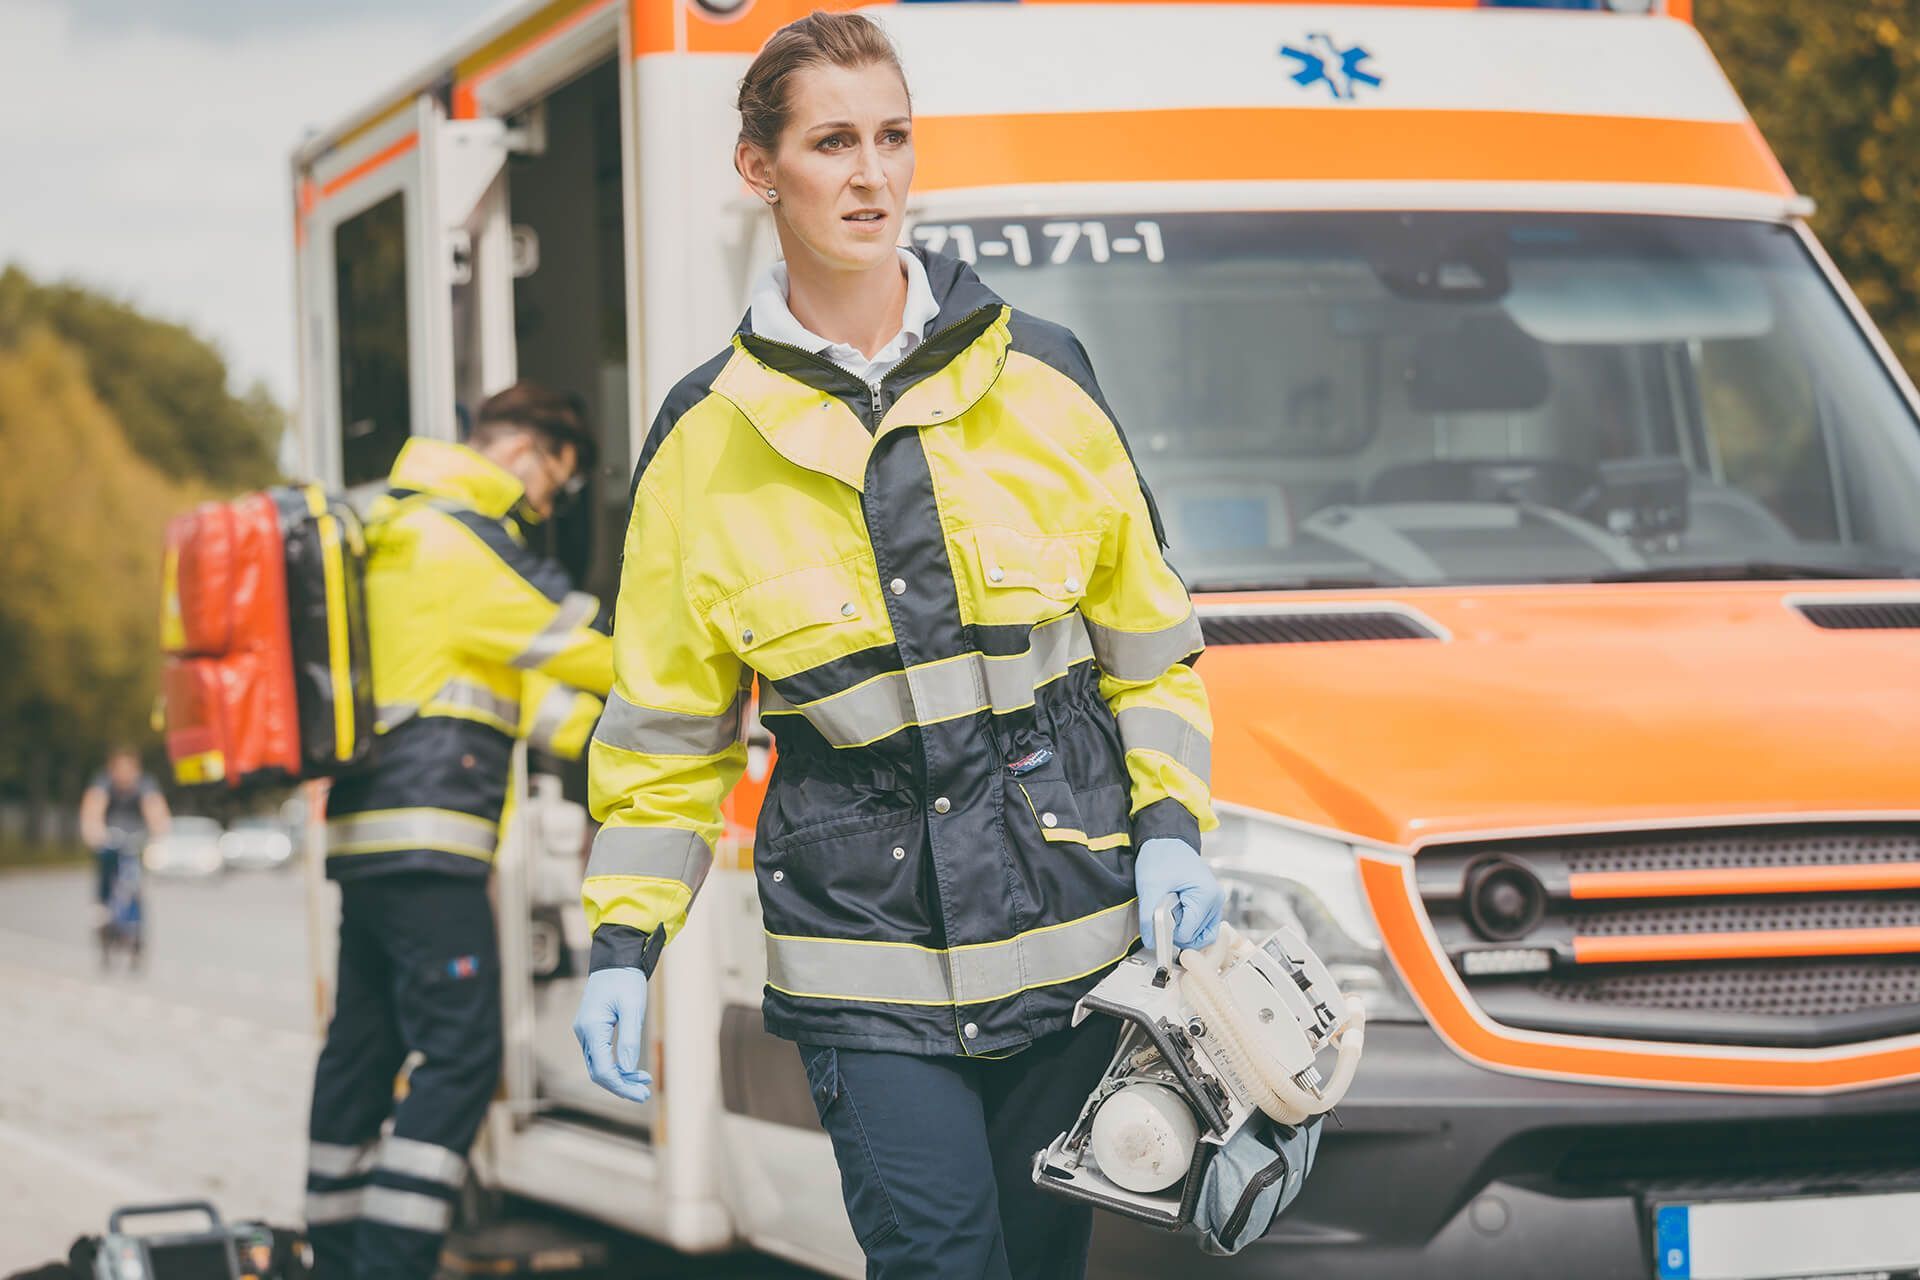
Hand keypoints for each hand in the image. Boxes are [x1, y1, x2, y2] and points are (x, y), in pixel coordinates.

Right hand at [573, 967, 653, 1102]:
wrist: (616, 958)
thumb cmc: (626, 980)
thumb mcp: (634, 1008)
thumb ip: (629, 1039)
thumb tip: (625, 1069)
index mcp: (592, 1028)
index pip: (602, 1070)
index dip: (621, 1086)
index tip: (641, 1094)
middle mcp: (583, 1032)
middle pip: (598, 1072)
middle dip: (622, 1086)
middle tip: (645, 1094)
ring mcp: (584, 1031)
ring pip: (598, 1065)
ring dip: (620, 1076)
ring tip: (644, 1083)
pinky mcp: (590, 1028)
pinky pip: (599, 1055)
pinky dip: (616, 1064)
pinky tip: (633, 1068)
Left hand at [1135, 837, 1223, 950]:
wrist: (1165, 840)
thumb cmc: (1161, 856)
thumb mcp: (1150, 887)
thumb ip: (1149, 918)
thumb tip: (1151, 942)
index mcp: (1206, 896)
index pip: (1188, 934)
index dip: (1168, 933)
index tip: (1156, 923)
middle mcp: (1216, 901)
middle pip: (1196, 937)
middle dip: (1177, 931)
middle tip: (1164, 912)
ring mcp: (1214, 903)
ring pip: (1200, 935)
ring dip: (1182, 928)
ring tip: (1170, 910)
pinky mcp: (1208, 904)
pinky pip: (1201, 927)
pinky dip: (1187, 925)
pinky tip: (1175, 913)